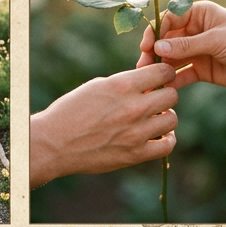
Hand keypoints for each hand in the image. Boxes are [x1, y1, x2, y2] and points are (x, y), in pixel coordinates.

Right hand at [29, 63, 178, 187]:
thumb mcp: (95, 87)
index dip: (163, 74)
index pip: (164, 72)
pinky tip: (156, 136)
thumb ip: (124, 84)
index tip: (157, 80)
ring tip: (151, 119)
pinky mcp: (135, 154)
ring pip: (172, 119)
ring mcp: (136, 132)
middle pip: (171, 95)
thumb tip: (149, 83)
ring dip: (163, 118)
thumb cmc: (70, 112)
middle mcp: (132, 107)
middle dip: (163, 96)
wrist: (53, 143)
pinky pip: (167, 145)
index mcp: (121, 86)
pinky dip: (165, 140)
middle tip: (152, 101)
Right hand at [137, 1, 225, 89]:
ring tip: (149, 79)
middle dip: (153, 52)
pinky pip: (181, 74)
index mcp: (199, 14)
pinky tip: (163, 88)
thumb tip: (157, 47)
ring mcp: (197, 51)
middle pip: (166, 40)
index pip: (169, 19)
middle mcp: (195, 31)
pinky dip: (172, 81)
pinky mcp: (201, 69)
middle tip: (142, 65)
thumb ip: (186, 45)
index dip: (155, 31)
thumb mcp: (216, 40)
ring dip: (159, 67)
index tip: (146, 45)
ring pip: (171, 58)